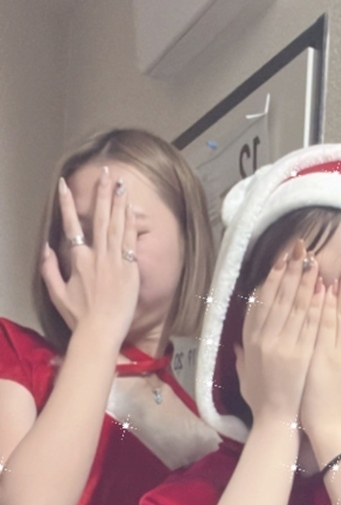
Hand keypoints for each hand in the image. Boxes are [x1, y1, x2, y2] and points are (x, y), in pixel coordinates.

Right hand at [41, 167, 139, 344]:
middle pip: (99, 218)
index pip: (71, 224)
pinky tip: (131, 208)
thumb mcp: (56, 293)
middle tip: (106, 173)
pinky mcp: (130, 269)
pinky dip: (130, 223)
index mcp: (78, 260)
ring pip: (116, 225)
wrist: (101, 331)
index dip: (67, 203)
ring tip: (121, 182)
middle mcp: (97, 256)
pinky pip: (130, 241)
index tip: (64, 184)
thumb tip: (46, 246)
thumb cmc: (78, 316)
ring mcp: (115, 261)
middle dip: (102, 193)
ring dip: (118, 202)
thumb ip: (49, 268)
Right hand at [235, 240, 324, 425]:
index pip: (259, 303)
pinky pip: (309, 324)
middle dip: (288, 271)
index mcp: (250, 341)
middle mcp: (263, 339)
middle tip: (299, 250)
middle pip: (276, 297)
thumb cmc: (261, 401)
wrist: (275, 422)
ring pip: (293, 305)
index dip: (269, 280)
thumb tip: (240, 343)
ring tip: (313, 260)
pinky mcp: (300, 354)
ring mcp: (282, 345)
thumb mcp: (245, 376)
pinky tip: (323, 289)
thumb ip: (242, 357)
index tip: (279, 262)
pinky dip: (315, 305)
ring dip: (303, 281)